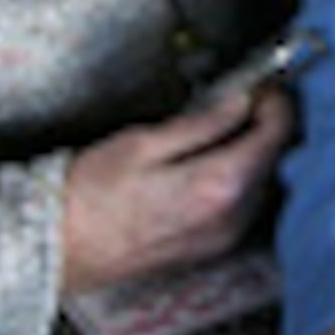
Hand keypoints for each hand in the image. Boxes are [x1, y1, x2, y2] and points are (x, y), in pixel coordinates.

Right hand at [56, 78, 293, 296]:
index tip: (259, 85)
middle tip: (237, 99)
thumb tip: (239, 101)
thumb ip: (201, 123)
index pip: (277, 134)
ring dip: (248, 153)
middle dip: (261, 125)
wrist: (57, 250)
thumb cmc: (89, 197)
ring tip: (215, 130)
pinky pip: (239, 206)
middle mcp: (230, 217)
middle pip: (272, 159)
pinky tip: (204, 164)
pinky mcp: (208, 248)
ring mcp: (221, 237)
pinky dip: (235, 179)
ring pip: (258, 183)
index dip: (275, 102)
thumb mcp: (143, 143)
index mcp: (218, 185)